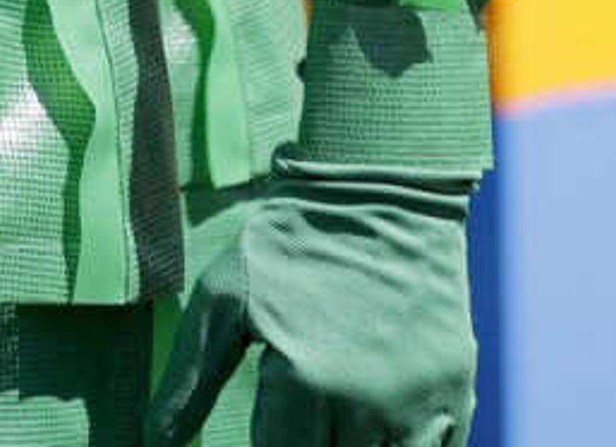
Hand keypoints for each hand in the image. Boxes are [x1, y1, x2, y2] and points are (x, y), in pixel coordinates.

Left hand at [150, 163, 477, 446]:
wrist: (382, 194)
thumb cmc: (288, 243)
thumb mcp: (223, 298)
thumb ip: (188, 379)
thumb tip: (156, 441)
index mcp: (304, 380)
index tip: (264, 428)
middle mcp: (368, 403)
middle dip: (308, 446)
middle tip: (297, 417)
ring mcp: (421, 404)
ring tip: (329, 418)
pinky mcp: (459, 397)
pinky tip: (374, 427)